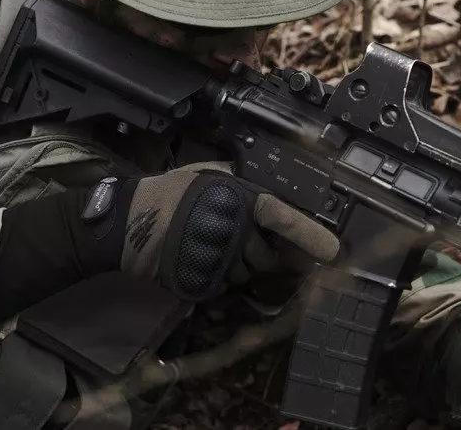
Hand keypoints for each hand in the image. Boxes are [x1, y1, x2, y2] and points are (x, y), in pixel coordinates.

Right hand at [118, 162, 338, 300]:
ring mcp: (219, 260)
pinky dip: (219, 277)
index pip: (281, 216)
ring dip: (240, 266)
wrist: (127, 222)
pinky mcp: (204, 283)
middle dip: (264, 254)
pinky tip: (203, 260)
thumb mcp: (203, 173)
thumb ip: (234, 178)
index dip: (309, 233)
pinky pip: (225, 287)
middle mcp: (233, 231)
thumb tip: (259, 183)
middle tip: (241, 241)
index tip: (333, 249)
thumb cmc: (166, 194)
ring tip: (214, 246)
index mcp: (237, 200)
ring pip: (248, 275)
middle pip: (269, 257)